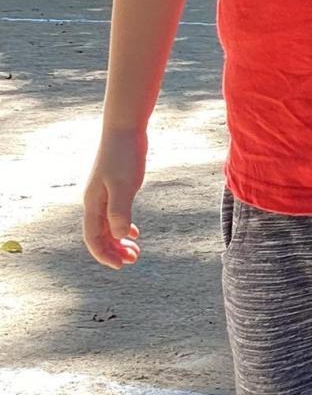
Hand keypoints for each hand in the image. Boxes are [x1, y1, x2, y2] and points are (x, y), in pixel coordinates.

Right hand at [83, 127, 146, 268]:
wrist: (124, 128)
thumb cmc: (124, 155)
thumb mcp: (124, 185)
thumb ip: (120, 211)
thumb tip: (121, 236)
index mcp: (93, 203)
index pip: (93, 237)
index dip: (104, 254)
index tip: (121, 266)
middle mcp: (94, 201)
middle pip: (99, 235)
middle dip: (114, 250)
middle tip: (134, 260)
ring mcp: (103, 193)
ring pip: (107, 225)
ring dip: (119, 240)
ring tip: (135, 251)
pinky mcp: (113, 186)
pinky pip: (114, 213)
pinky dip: (122, 226)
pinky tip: (134, 232)